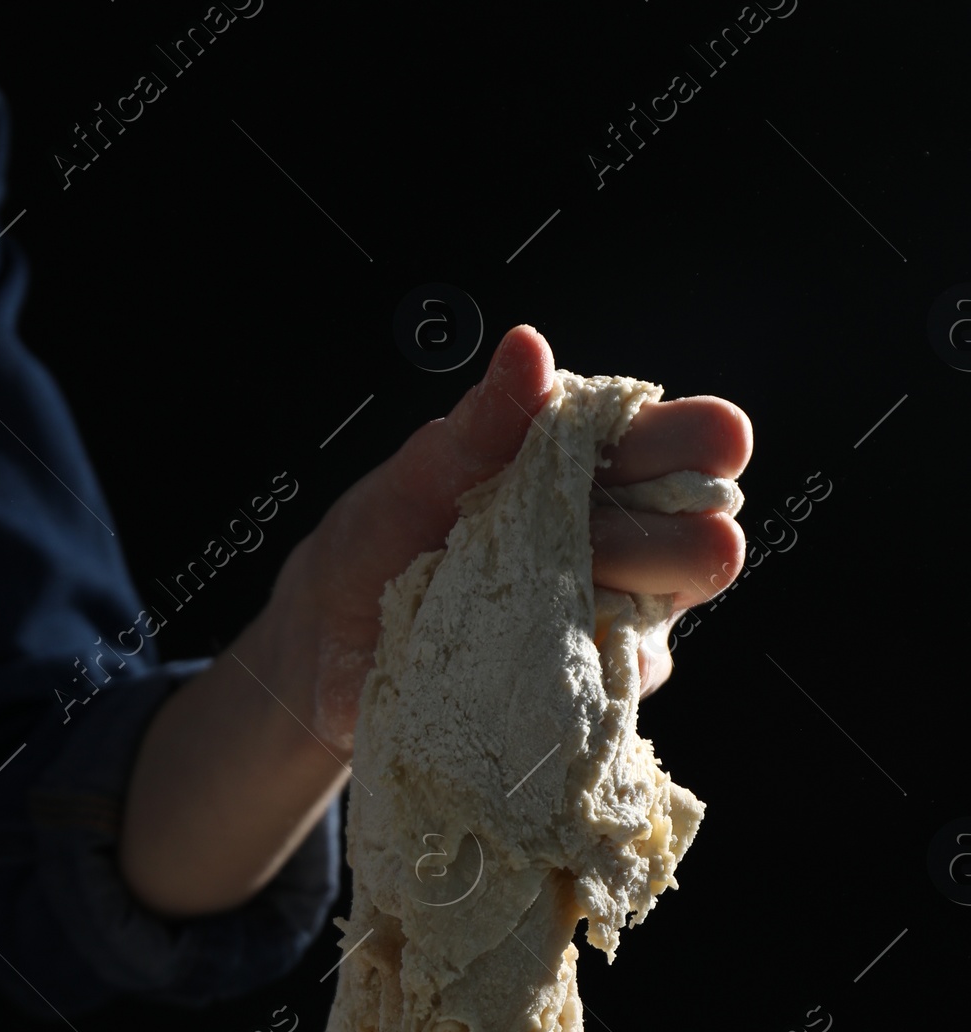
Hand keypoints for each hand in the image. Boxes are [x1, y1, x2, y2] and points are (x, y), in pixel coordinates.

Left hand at [277, 321, 752, 747]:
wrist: (331, 643)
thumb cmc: (380, 541)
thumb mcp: (420, 476)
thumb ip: (483, 421)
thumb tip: (528, 347)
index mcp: (591, 465)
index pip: (687, 442)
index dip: (700, 440)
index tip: (698, 446)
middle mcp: (620, 536)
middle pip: (702, 535)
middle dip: (670, 536)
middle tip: (594, 540)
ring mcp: (609, 613)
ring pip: (666, 608)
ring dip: (623, 597)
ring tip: (547, 594)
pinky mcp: (585, 684)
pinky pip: (619, 678)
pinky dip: (585, 666)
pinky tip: (534, 658)